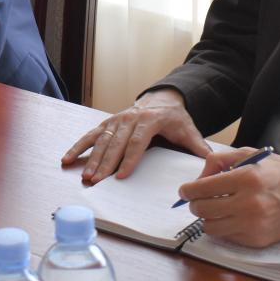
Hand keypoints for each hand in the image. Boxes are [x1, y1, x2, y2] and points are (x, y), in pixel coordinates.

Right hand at [61, 88, 211, 182]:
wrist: (163, 99)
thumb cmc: (175, 119)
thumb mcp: (189, 130)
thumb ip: (198, 147)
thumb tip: (212, 164)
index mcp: (150, 120)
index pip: (138, 141)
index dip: (129, 159)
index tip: (121, 175)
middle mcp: (130, 117)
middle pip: (116, 143)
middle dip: (105, 163)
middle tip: (97, 181)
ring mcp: (116, 120)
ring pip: (102, 140)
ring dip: (91, 159)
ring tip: (85, 176)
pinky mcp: (107, 123)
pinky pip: (90, 135)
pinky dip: (78, 147)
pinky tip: (67, 159)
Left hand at [177, 147, 279, 247]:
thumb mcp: (251, 154)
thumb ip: (220, 161)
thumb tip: (198, 179)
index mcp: (246, 179)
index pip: (202, 188)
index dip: (188, 190)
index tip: (185, 190)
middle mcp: (249, 204)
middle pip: (202, 209)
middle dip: (194, 203)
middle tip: (197, 199)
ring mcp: (253, 225)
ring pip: (210, 227)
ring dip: (207, 217)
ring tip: (214, 208)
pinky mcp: (258, 240)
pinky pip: (227, 237)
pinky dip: (224, 227)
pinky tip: (232, 216)